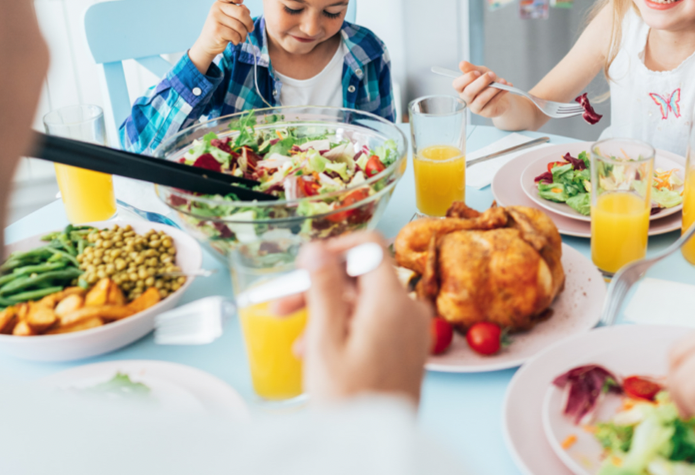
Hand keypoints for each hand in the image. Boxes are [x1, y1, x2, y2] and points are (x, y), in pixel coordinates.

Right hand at [187, 0, 253, 73]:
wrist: (208, 43)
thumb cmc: (223, 29)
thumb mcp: (230, 18)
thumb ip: (239, 12)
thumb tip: (246, 11)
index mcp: (220, 2)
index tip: (241, 2)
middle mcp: (216, 8)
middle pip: (241, 12)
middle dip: (249, 23)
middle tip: (250, 29)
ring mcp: (215, 18)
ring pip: (239, 26)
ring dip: (244, 34)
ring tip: (242, 37)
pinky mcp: (216, 30)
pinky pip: (235, 34)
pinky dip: (238, 39)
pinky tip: (235, 41)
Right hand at [276, 232, 430, 404]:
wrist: (375, 447)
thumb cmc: (350, 401)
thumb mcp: (325, 341)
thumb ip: (322, 289)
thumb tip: (316, 248)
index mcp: (392, 302)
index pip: (370, 246)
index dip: (336, 248)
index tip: (307, 263)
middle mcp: (409, 309)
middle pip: (362, 275)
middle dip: (321, 286)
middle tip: (283, 304)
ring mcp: (411, 328)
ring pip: (364, 301)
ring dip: (328, 311)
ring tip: (298, 340)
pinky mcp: (407, 346)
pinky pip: (374, 321)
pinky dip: (346, 327)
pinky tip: (319, 352)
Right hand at [453, 60, 514, 118]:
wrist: (502, 92)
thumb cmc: (489, 81)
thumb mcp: (480, 71)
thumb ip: (471, 68)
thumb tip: (462, 64)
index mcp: (462, 88)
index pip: (457, 84)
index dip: (466, 78)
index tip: (477, 72)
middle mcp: (466, 99)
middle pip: (469, 92)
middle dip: (482, 81)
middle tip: (492, 74)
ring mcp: (475, 107)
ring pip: (481, 99)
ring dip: (493, 89)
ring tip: (502, 81)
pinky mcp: (486, 112)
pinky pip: (492, 103)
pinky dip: (500, 93)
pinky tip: (506, 87)